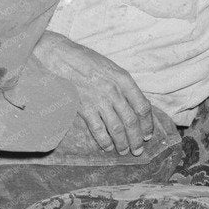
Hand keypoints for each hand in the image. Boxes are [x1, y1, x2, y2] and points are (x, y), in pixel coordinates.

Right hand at [32, 32, 154, 155]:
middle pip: (131, 121)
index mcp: (123, 79)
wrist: (61, 57)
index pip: (142, 106)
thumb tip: (133, 106)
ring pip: (117, 128)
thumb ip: (123, 85)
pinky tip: (106, 147)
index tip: (147, 134)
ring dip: (122, 143)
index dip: (147, 124)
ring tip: (124, 151)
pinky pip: (98, 130)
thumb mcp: (110, 67)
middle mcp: (114, 91)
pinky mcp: (84, 107)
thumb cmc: (86, 60)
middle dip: (136, 139)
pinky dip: (104, 141)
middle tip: (138, 150)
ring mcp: (99, 100)